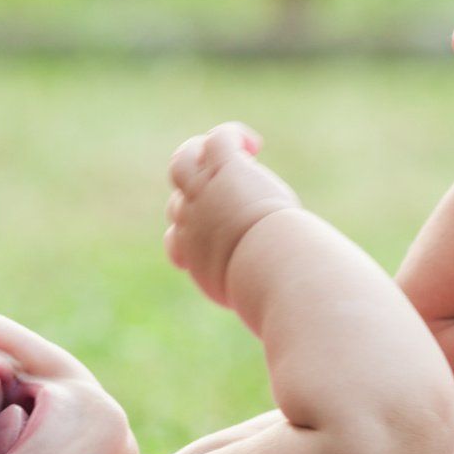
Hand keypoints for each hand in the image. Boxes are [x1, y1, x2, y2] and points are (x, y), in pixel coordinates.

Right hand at [164, 122, 298, 307]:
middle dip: (195, 199)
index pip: (175, 240)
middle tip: (227, 199)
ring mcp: (204, 194)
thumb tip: (277, 319)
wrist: (268, 267)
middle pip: (176, 202)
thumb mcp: (253, 302)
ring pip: (183, 162)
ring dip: (201, 156)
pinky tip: (255, 145)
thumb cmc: (269, 291)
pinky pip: (217, 140)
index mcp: (194, 255)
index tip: (215, 247)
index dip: (186, 236)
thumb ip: (256, 298)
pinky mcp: (224, 171)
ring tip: (232, 158)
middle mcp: (191, 223)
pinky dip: (232, 135)